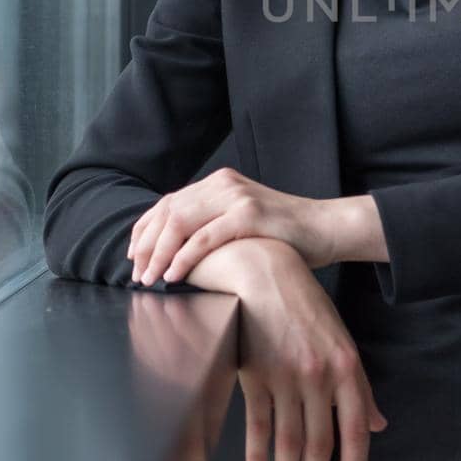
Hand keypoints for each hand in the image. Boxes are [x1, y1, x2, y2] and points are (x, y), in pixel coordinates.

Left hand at [128, 168, 334, 285]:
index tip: (134, 256)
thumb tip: (177, 248)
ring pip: (180, 223)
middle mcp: (223, 184)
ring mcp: (236, 197)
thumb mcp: (243, 219)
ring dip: (159, 254)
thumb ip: (214, 222)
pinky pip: (205, 238)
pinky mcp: (249, 215)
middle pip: (169, 212)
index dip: (145, 229)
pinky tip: (174, 275)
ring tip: (150, 278)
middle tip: (138, 274)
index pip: (169, 203)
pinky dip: (184, 258)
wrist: (326, 228)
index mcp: (219, 183)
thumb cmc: (285, 233)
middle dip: (147, 246)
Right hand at [224, 238, 388, 460]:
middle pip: (319, 441)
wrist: (263, 273)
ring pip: (289, 439)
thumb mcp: (341, 341)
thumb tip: (379, 425)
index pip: (355, 430)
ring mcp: (286, 376)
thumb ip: (359, 387)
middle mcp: (319, 376)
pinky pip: (259, 424)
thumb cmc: (305, 306)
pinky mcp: (256, 375)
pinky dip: (257, 453)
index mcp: (347, 367)